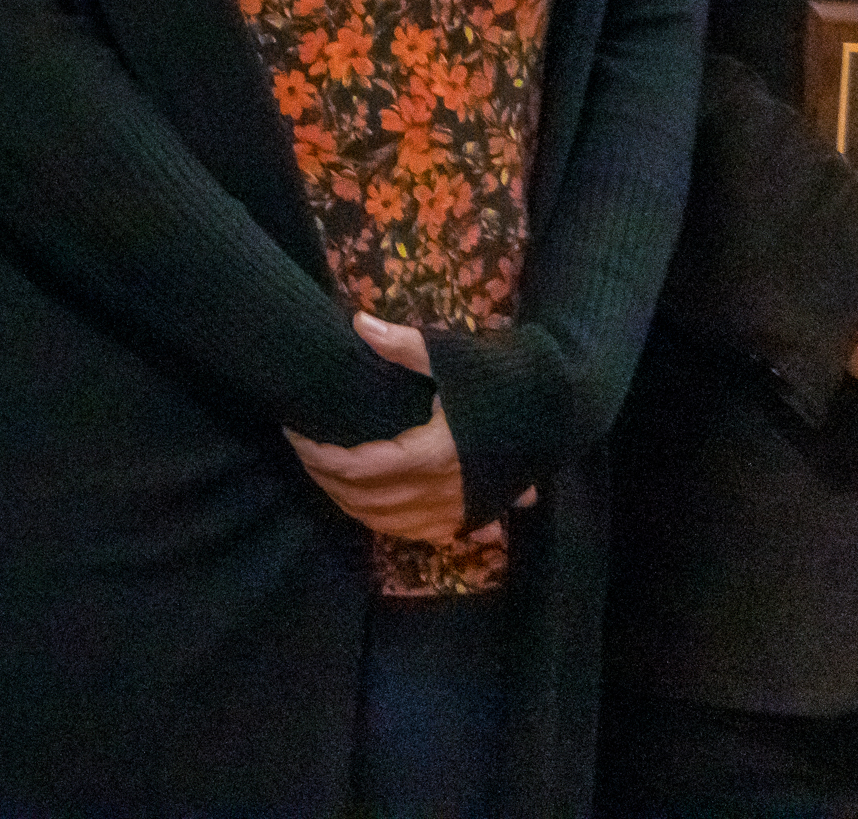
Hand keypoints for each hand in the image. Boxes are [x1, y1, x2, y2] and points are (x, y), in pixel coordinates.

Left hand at [288, 313, 532, 544]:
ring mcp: (454, 510)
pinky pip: (415, 533)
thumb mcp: (454, 356)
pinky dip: (384, 522)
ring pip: (385, 521)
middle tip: (302, 450)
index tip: (296, 432)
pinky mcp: (469, 515)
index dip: (319, 454)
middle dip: (324, 477)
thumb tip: (359, 324)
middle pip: (363, 498)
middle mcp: (438, 492)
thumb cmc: (505, 376)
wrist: (561, 403)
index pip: (357, 466)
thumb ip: (403, 346)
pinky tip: (372, 508)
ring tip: (326, 475)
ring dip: (348, 502)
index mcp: (430, 455)